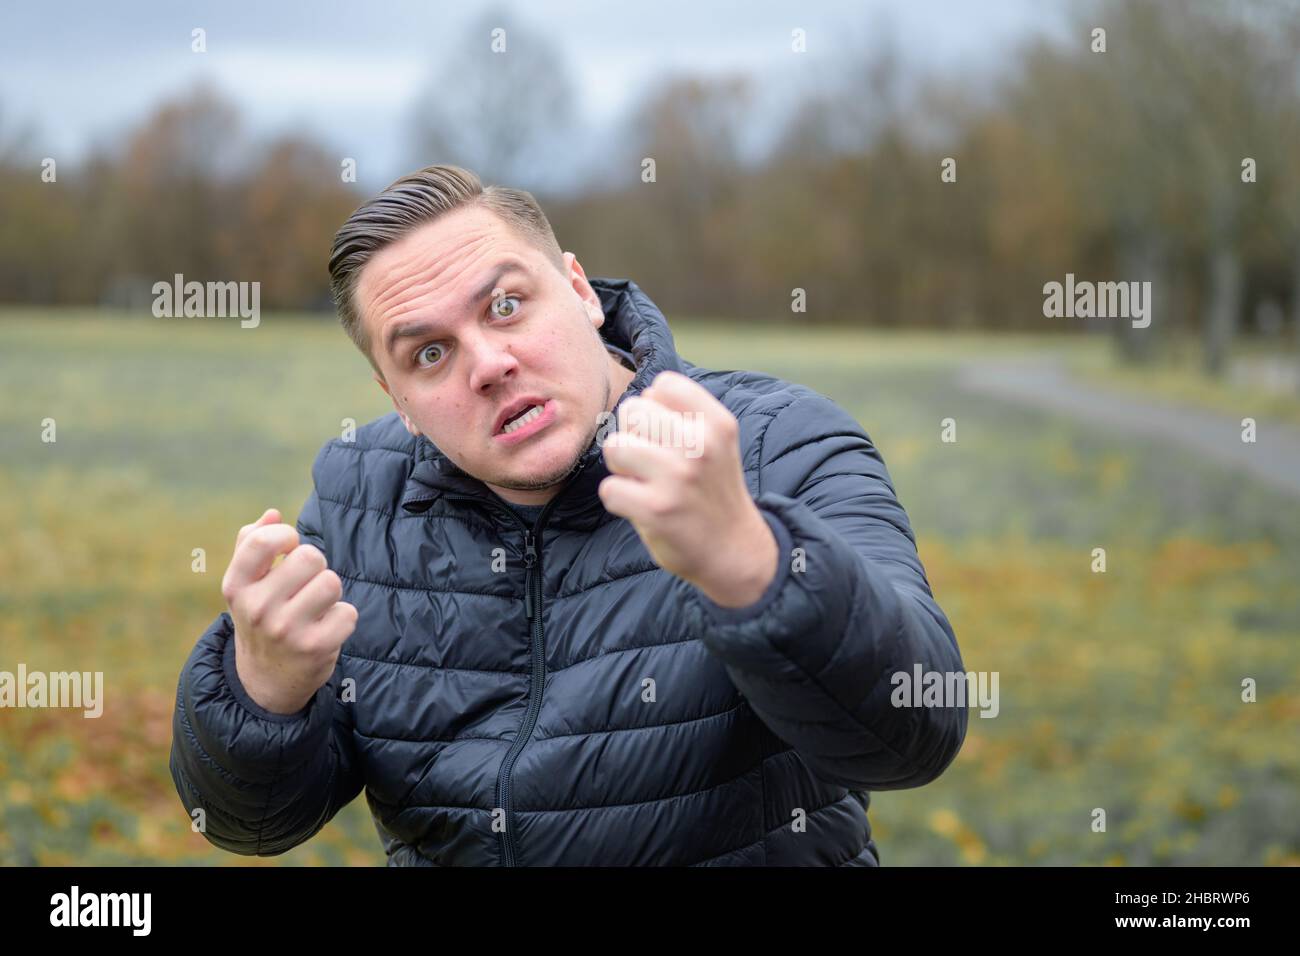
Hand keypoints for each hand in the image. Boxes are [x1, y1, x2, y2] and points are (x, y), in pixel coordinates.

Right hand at [220, 508, 357, 714]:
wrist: (265, 680)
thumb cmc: (261, 617)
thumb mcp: (246, 584)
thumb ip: (252, 542)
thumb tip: (274, 514)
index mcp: (237, 586)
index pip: (262, 541)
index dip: (285, 535)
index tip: (290, 547)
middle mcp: (257, 609)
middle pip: (310, 557)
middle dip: (316, 566)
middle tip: (306, 585)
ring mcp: (286, 630)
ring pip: (332, 582)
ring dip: (330, 591)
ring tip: (315, 606)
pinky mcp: (315, 648)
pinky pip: (348, 612)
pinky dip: (342, 617)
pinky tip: (325, 628)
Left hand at [599, 371, 778, 606]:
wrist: (734, 551)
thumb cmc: (712, 491)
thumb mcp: (716, 444)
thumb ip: (683, 415)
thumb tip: (638, 399)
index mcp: (717, 424)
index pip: (663, 384)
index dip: (654, 408)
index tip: (667, 436)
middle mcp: (700, 445)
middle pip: (632, 410)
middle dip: (633, 436)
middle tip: (652, 463)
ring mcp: (678, 477)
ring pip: (615, 446)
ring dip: (622, 467)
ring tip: (645, 483)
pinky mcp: (656, 509)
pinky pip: (609, 489)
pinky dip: (619, 500)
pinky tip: (641, 507)